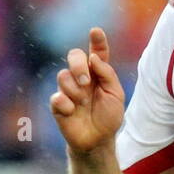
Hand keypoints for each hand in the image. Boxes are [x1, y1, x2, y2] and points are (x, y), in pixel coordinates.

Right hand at [49, 27, 124, 153]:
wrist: (98, 141)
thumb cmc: (108, 117)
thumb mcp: (116, 96)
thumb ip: (108, 75)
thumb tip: (94, 58)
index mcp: (98, 73)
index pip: (96, 52)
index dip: (96, 41)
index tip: (96, 31)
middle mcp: (82, 77)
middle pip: (74, 55)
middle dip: (78, 64)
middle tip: (86, 81)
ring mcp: (68, 90)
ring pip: (63, 75)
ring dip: (75, 90)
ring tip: (83, 103)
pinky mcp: (58, 105)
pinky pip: (56, 97)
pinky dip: (66, 104)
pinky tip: (73, 112)